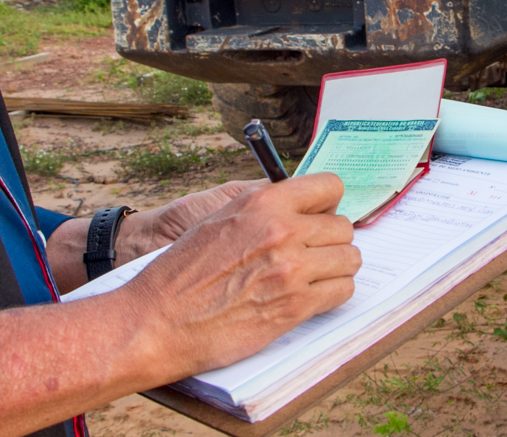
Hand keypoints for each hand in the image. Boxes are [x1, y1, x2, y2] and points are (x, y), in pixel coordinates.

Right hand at [113, 172, 360, 379]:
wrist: (158, 320)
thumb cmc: (182, 272)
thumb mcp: (220, 218)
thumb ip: (264, 207)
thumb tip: (301, 205)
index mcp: (263, 202)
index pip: (329, 186)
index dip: (328, 203)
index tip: (321, 215)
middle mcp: (282, 230)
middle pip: (343, 227)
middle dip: (331, 240)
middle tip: (312, 253)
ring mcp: (291, 269)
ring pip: (349, 259)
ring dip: (335, 268)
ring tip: (313, 276)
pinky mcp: (295, 306)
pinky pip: (341, 292)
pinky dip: (331, 294)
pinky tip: (310, 296)